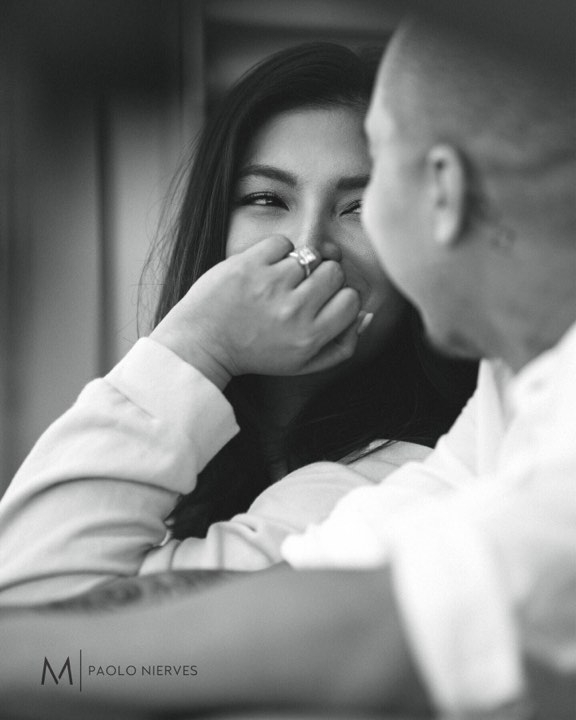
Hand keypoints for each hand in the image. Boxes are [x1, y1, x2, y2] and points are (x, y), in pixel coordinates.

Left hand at [150, 236, 364, 388]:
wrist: (203, 344)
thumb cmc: (256, 354)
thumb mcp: (302, 363)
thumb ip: (342, 345)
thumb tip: (366, 315)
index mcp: (310, 337)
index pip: (352, 301)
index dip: (340, 298)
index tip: (322, 303)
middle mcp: (294, 311)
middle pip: (335, 273)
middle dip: (322, 279)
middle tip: (301, 290)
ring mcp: (271, 285)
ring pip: (311, 255)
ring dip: (299, 265)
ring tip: (280, 282)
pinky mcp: (249, 264)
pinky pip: (283, 243)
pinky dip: (277, 252)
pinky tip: (265, 269)